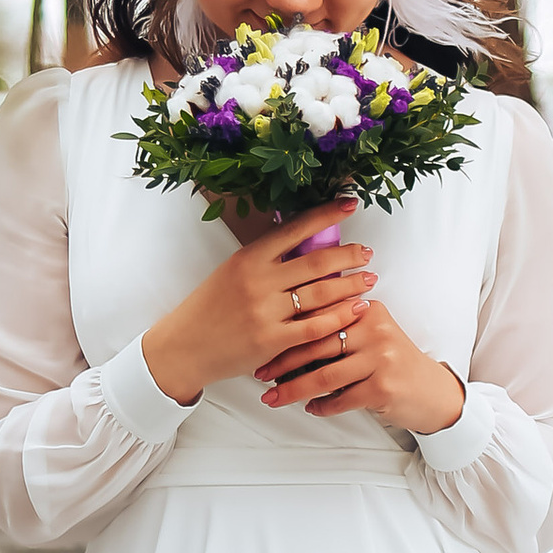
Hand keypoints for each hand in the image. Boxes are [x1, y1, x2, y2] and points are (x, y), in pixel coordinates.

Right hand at [140, 203, 374, 408]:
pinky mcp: (272, 340)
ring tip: (368, 279)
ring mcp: (265, 311)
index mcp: (249, 257)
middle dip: (349, 255)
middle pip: (317, 262)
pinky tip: (357, 309)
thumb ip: (266, 260)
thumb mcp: (232, 272)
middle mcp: (258, 280)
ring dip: (351, 285)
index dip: (327, 214)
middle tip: (367, 253)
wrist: (184, 347)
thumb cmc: (210, 308)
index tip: (350, 205)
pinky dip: (341, 317)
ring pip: (322, 293)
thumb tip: (306, 244)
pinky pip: (316, 327)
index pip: (295, 228)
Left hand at [257, 287, 464, 436]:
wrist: (432, 392)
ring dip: (294, 389)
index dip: (286, 332)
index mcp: (367, 309)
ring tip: (274, 396)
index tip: (261, 344)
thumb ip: (338, 328)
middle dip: (282, 362)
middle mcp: (375, 329)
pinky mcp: (383, 387)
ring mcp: (380, 358)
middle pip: (316, 345)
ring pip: (324, 376)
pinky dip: (322, 406)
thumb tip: (286, 336)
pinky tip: (311, 408)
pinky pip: (341, 399)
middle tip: (260, 373)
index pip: (318, 317)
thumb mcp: (371, 335)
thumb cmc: (393, 363)